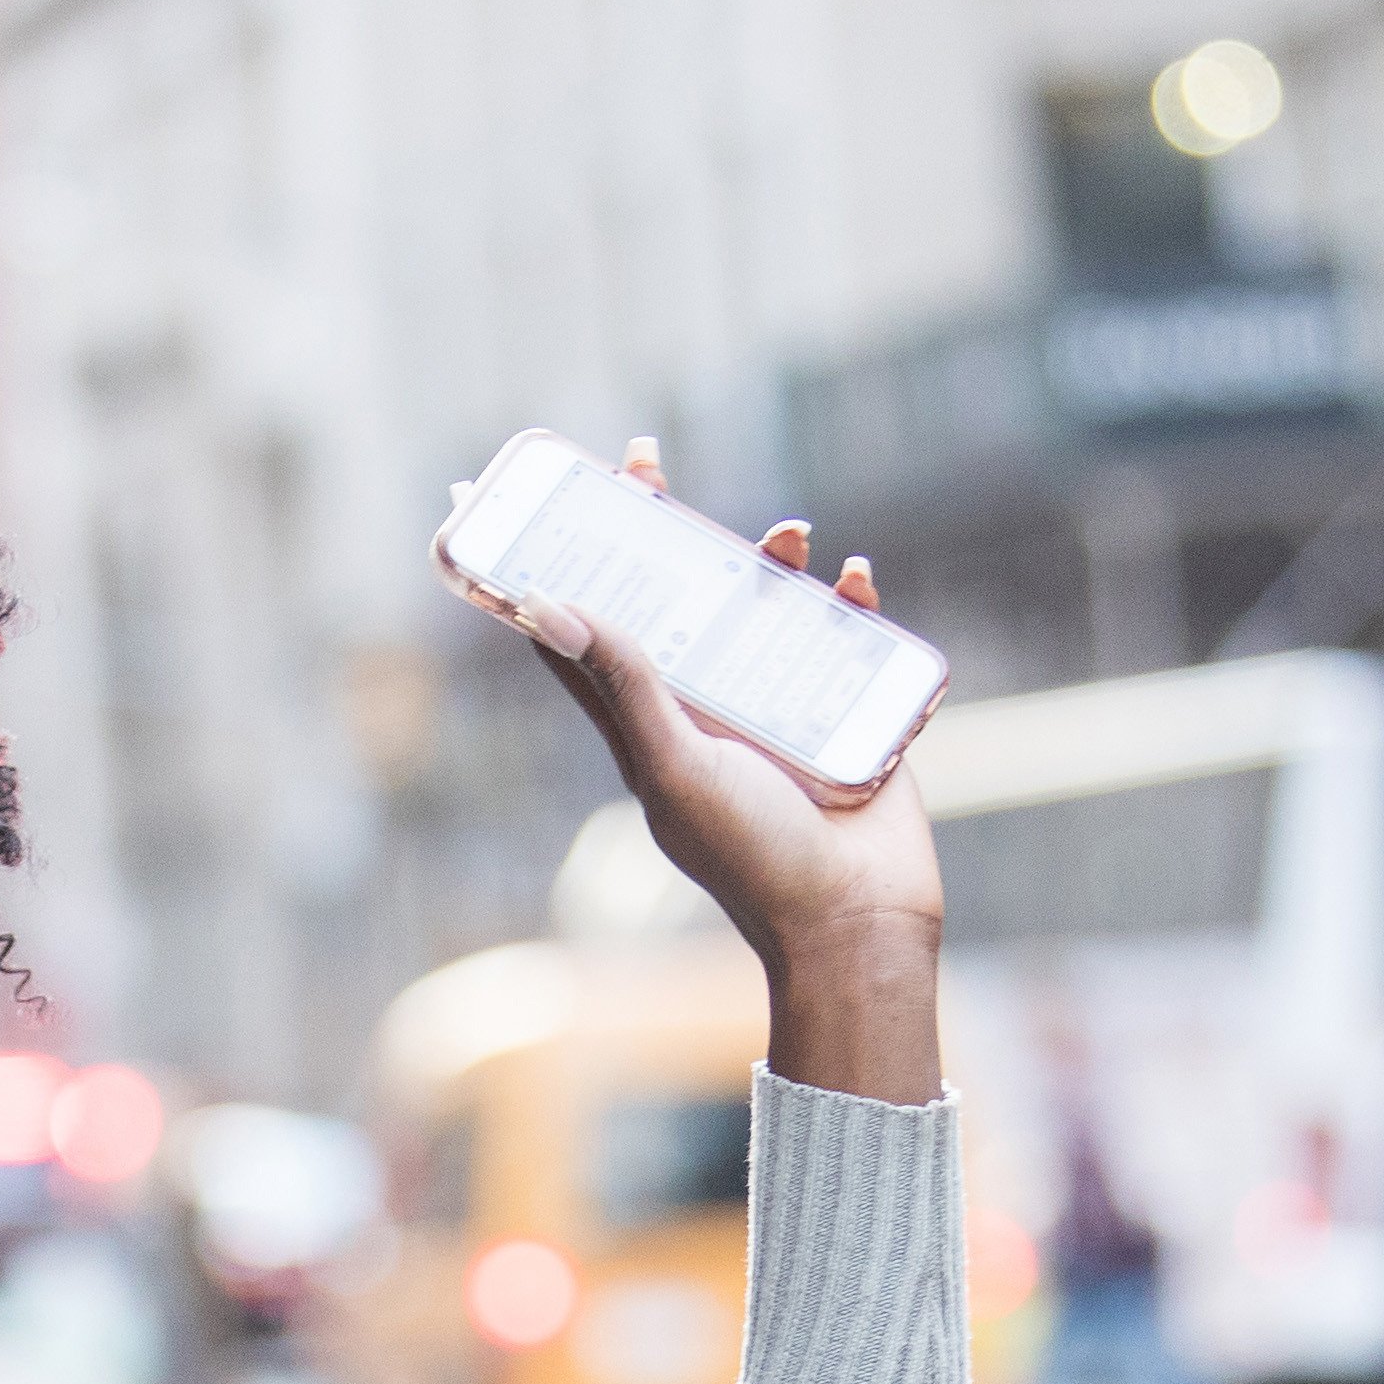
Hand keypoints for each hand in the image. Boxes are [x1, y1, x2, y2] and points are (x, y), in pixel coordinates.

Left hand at [513, 439, 944, 1104]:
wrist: (856, 924)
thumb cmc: (755, 859)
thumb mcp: (676, 766)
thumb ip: (624, 684)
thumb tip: (542, 602)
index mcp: (652, 725)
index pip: (583, 635)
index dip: (548, 570)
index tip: (526, 505)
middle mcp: (708, 708)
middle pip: (672, 598)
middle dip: (659, 528)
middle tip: (643, 459)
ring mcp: (779, 708)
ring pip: (762, 605)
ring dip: (770, 559)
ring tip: (790, 534)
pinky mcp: (847, 713)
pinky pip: (848, 637)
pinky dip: (852, 600)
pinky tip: (854, 577)